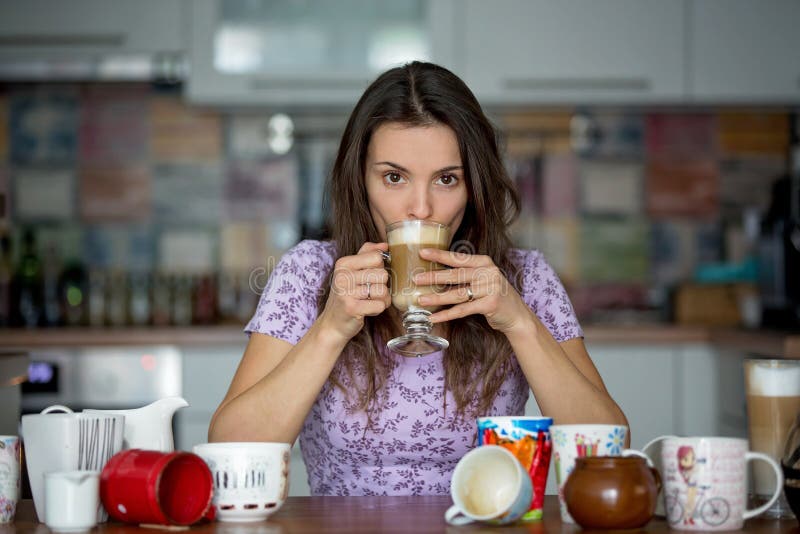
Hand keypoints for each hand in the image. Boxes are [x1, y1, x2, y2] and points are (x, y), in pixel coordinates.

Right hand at [319, 242, 390, 343]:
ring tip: (369, 301)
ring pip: (383, 290)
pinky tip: (368, 309)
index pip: (377, 257)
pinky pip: (380, 305)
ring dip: (381, 298)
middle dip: (382, 285)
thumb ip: (367, 254)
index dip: (379, 268)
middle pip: (382, 274)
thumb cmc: (347, 295)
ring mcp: (346, 292)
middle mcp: (342, 276)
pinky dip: (378, 309)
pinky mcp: (352, 308)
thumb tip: (384, 245)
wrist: (333, 322)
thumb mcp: (352, 271)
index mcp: (343, 263)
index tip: (370, 276)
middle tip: (369, 292)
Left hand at [413, 248, 530, 334]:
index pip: (458, 258)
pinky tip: (434, 317)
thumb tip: (435, 274)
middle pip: (456, 275)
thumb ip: (465, 275)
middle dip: (433, 277)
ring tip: (420, 300)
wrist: (516, 315)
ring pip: (457, 294)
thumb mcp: (483, 279)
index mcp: (484, 262)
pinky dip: (446, 314)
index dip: (439, 255)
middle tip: (416, 279)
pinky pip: (463, 310)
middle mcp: (488, 273)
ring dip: (437, 298)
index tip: (422, 252)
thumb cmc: (494, 295)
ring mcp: (490, 288)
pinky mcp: (490, 304)